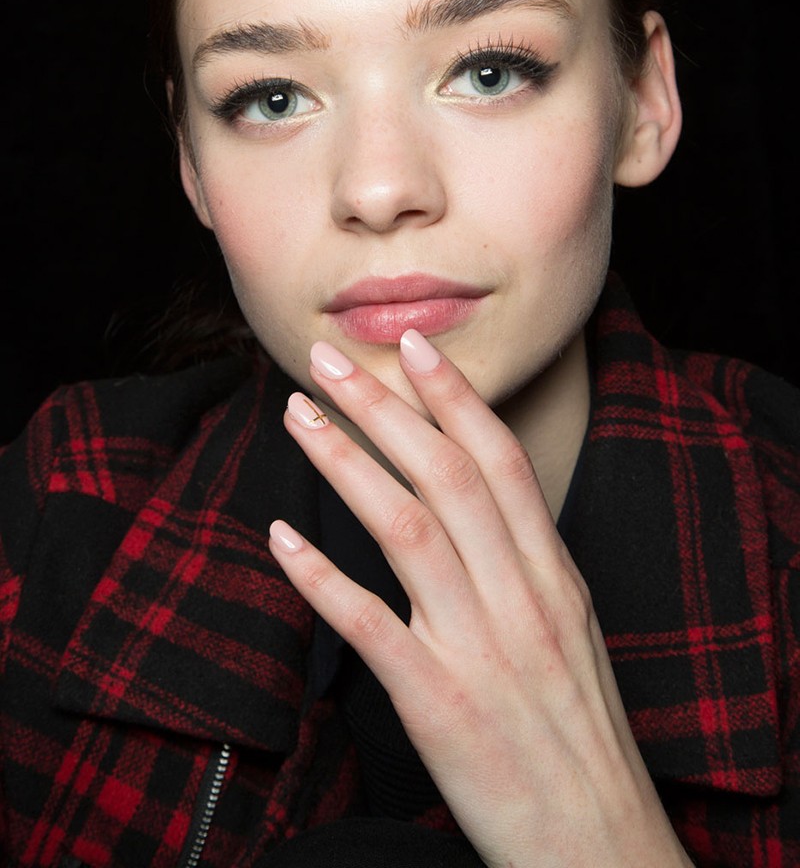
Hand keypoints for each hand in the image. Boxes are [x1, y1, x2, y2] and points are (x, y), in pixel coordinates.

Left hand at [268, 332, 692, 867]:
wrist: (597, 842)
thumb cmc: (578, 733)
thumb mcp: (570, 628)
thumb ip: (525, 563)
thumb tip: (480, 503)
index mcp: (553, 574)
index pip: (501, 460)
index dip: (455, 396)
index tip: (415, 346)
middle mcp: (519, 596)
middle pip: (446, 474)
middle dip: (385, 407)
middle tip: (329, 361)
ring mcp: (478, 646)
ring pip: (406, 527)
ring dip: (346, 463)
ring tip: (300, 417)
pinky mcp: (436, 702)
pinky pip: (368, 624)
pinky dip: (320, 575)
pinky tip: (281, 538)